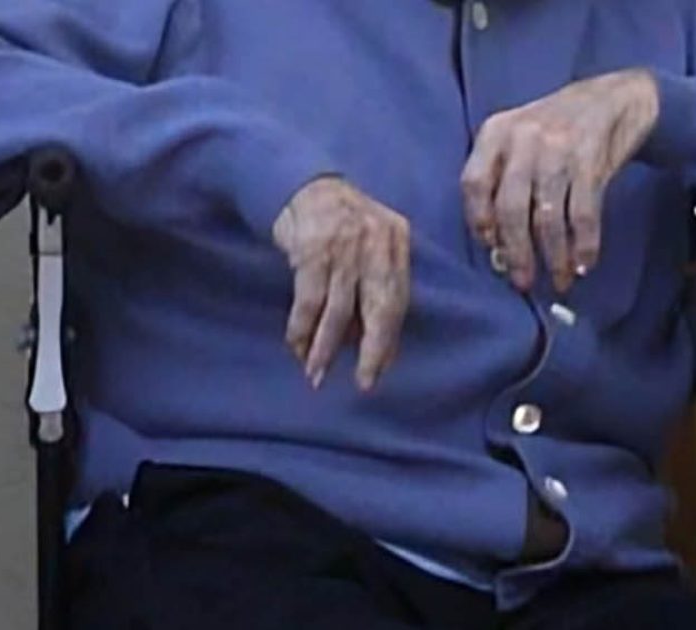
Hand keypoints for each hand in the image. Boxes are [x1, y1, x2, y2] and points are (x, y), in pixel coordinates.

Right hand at [273, 177, 410, 390]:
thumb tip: (370, 342)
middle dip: (371, 351)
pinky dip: (302, 327)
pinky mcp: (313, 250)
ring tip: (316, 374)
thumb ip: (374, 285)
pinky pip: (309, 301)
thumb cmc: (336, 220)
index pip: (398, 299)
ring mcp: (345, 246)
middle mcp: (376, 242)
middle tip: (364, 381)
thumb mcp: (368, 241)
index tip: (379, 368)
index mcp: (396, 239)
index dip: (389, 338)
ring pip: (340, 310)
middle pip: (380, 308)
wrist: (299, 183)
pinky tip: (297, 345)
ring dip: (325, 347)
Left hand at [460, 69, 660, 292]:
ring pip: (547, 216)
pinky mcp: (591, 160)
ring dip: (554, 256)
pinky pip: (583, 213)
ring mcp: (558, 148)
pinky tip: (584, 263)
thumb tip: (498, 247)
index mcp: (496, 132)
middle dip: (517, 252)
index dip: (478, 220)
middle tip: (522, 282)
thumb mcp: (519, 139)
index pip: (473, 183)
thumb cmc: (558, 129)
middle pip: (510, 207)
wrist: (614, 97)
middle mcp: (523, 138)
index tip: (491, 249)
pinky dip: (584, 244)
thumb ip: (503, 181)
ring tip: (560, 281)